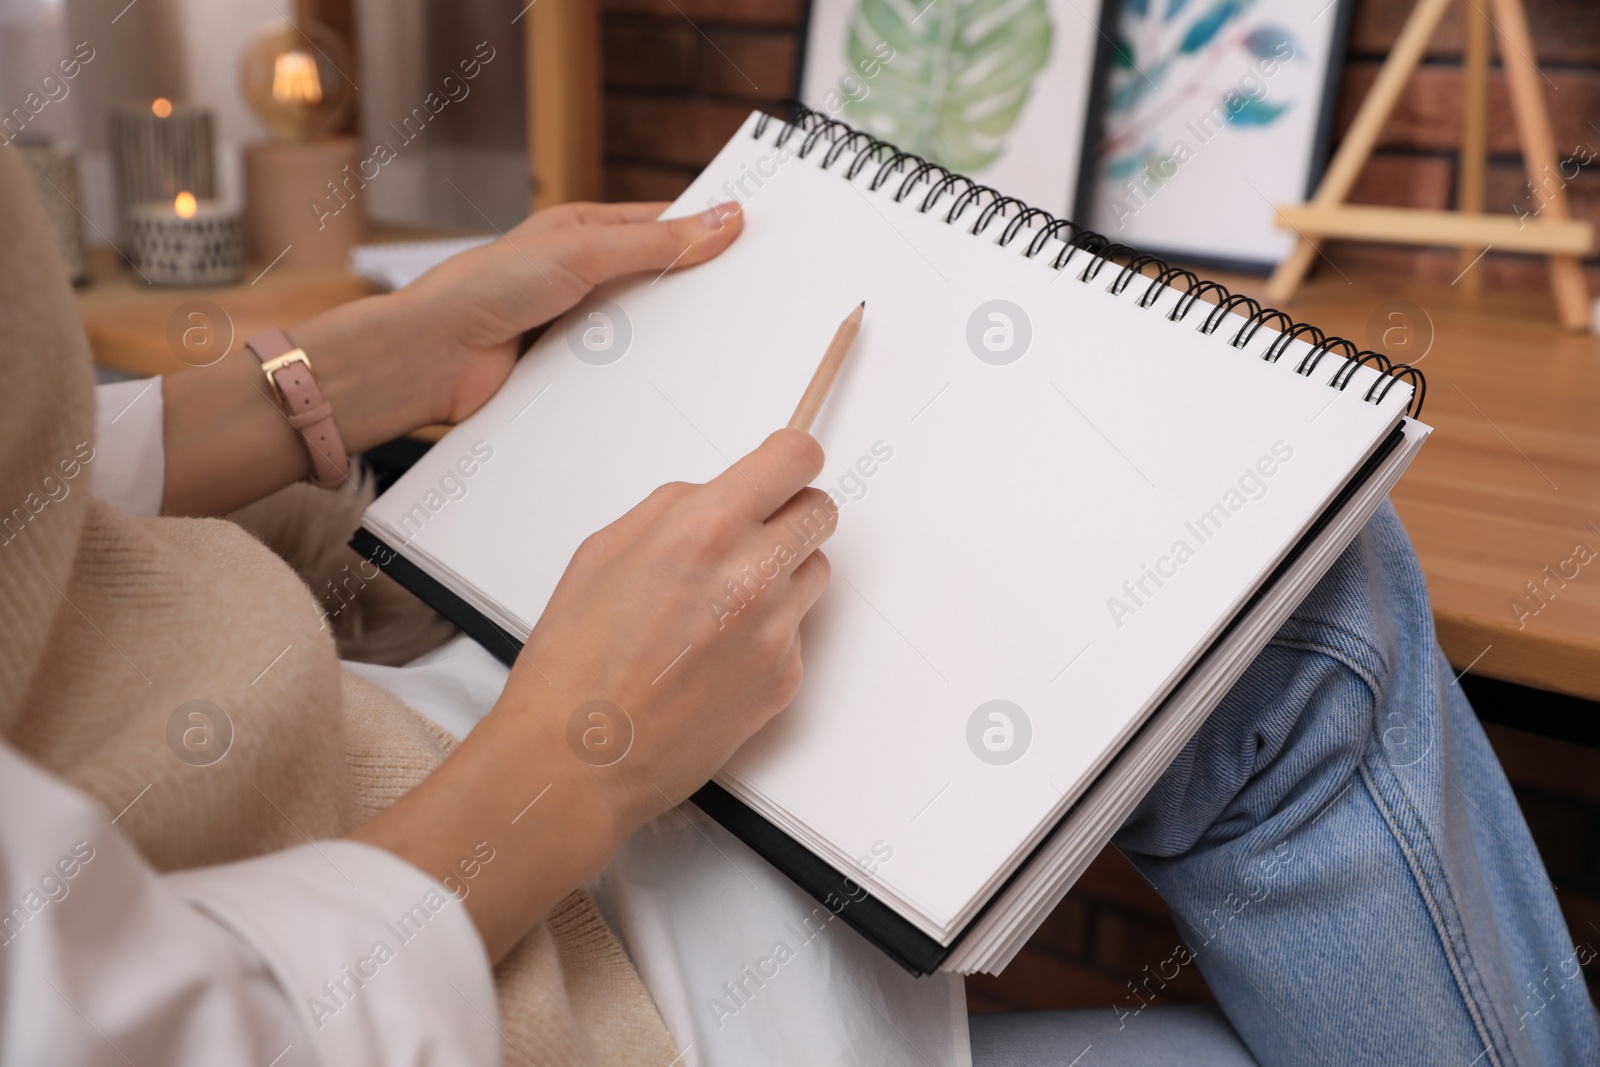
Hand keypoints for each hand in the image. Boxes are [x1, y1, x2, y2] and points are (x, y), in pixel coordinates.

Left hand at [343, 200, 745, 429]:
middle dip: (694, 292)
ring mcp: (575, 326)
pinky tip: (669, 386)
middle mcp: (581, 277)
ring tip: (717, 348)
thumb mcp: (583, 252)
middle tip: (748, 303)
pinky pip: (619, 374)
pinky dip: (641, 378)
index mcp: (583, 231)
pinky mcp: (568, 372)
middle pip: (657, 281)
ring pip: (642, 331)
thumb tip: (723, 220)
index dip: (706, 232)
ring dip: (668, 341)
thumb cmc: (486, 289)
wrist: (431, 359)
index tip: (753, 240)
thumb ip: (657, 243)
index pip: (661, 226)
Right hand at [347, 430, 836, 960]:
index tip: (780, 470)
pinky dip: (767, 634)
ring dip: (782, 574)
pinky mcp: (785, 678)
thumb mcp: (602, 551)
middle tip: (748, 538)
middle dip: (789, 515)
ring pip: (815, 571)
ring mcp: (776, 631)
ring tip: (720, 606)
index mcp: (703, 530)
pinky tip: (714, 656)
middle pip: (822, 512)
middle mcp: (752, 575)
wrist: (579, 760)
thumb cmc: (575, 662)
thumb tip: (721, 493)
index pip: (795, 459)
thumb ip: (674, 509)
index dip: (789, 461)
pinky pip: (797, 631)